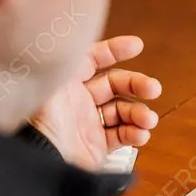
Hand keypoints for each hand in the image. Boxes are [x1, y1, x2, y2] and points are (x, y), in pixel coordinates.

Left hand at [29, 36, 161, 170]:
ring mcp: (89, 124)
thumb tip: (74, 32)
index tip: (137, 46)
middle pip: (115, 85)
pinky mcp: (97, 146)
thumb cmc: (41, 124)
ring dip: (140, 113)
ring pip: (123, 111)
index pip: (93, 60)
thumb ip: (67, 60)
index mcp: (66, 83)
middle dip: (137, 85)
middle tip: (154, 89)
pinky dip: (135, 134)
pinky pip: (122, 135)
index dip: (114, 50)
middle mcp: (78, 101)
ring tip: (148, 120)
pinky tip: (141, 135)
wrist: (42, 163)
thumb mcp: (51, 85)